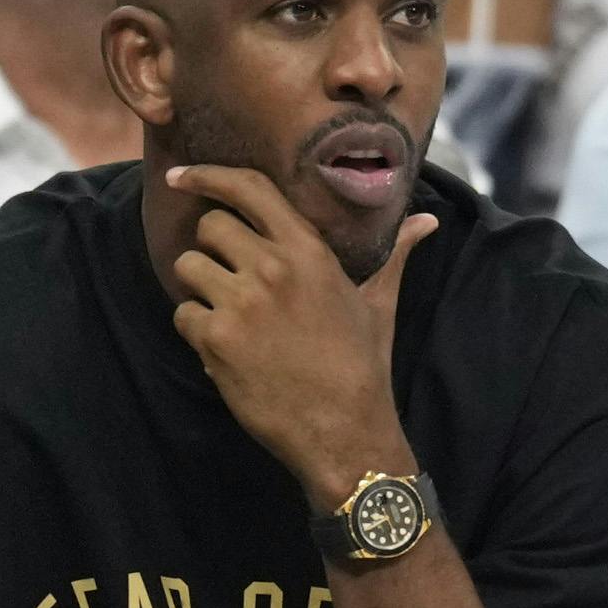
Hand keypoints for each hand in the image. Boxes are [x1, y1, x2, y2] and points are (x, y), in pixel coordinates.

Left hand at [163, 160, 437, 505]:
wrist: (345, 432)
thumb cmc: (363, 366)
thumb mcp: (378, 305)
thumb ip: (395, 255)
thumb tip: (427, 223)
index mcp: (309, 252)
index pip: (248, 189)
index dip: (208, 176)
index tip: (180, 176)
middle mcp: (272, 269)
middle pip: (209, 227)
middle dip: (213, 249)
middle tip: (230, 278)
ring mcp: (241, 303)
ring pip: (187, 268)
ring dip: (200, 289)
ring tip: (229, 316)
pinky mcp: (217, 340)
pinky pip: (184, 314)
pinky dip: (198, 330)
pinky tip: (227, 350)